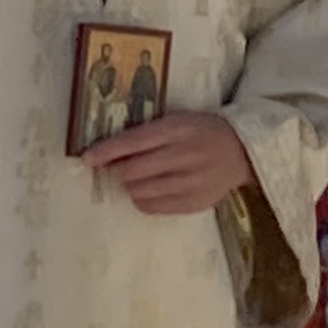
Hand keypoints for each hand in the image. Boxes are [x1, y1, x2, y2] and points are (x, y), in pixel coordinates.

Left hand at [85, 112, 256, 214]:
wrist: (241, 152)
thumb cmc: (203, 130)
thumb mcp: (179, 120)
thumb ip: (149, 132)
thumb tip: (111, 148)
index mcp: (178, 129)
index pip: (133, 142)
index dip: (107, 151)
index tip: (87, 157)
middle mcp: (183, 156)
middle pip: (132, 170)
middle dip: (116, 170)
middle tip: (114, 167)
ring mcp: (189, 183)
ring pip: (139, 191)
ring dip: (129, 185)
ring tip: (136, 177)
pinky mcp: (192, 204)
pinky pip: (152, 207)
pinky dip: (142, 199)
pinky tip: (148, 189)